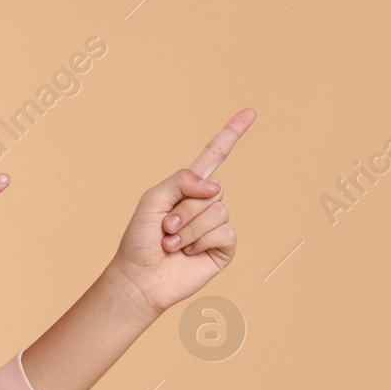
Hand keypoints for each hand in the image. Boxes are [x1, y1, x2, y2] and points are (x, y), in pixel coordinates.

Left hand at [108, 108, 255, 315]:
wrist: (141, 277)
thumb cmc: (140, 239)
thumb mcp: (153, 199)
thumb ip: (181, 181)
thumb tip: (215, 186)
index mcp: (188, 187)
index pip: (215, 155)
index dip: (232, 134)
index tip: (250, 112)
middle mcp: (206, 203)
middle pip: (212, 189)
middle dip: (184, 209)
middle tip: (165, 228)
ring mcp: (216, 225)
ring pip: (218, 210)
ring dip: (188, 228)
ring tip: (172, 243)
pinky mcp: (224, 248)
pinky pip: (224, 232)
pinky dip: (201, 241)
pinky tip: (188, 253)